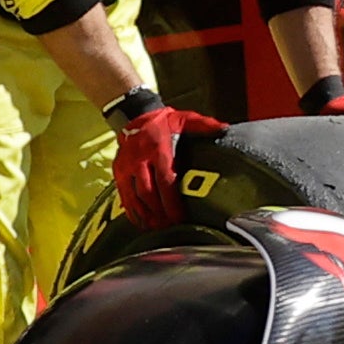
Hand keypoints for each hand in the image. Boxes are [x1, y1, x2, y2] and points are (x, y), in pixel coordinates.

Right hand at [107, 102, 224, 228]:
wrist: (136, 116)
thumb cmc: (166, 122)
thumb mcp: (185, 119)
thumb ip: (204, 125)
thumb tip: (225, 130)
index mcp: (158, 150)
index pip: (165, 180)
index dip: (171, 202)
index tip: (180, 217)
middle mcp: (139, 160)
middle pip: (148, 193)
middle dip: (159, 212)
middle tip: (170, 227)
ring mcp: (126, 167)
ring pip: (134, 197)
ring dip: (145, 215)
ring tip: (157, 228)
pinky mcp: (118, 171)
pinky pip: (123, 194)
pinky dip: (131, 210)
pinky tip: (141, 222)